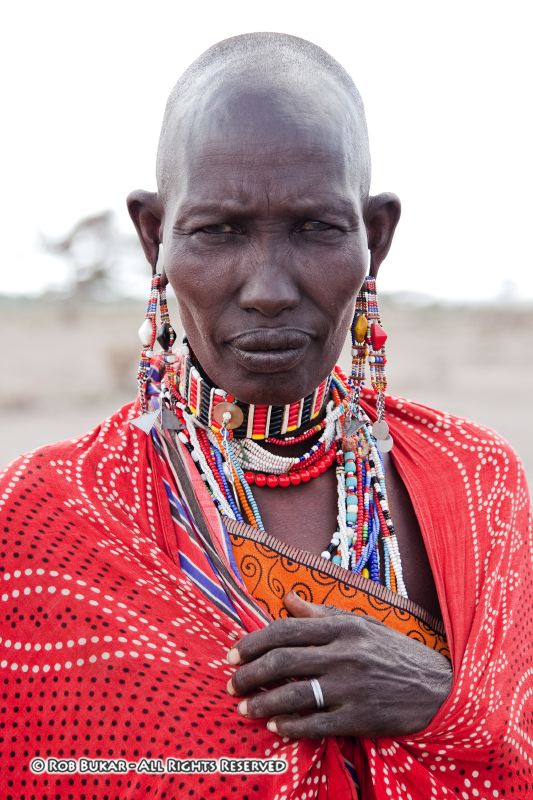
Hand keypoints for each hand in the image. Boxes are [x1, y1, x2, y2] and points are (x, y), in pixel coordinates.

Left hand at [225, 590, 451, 738]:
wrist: (438, 688)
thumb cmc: (394, 652)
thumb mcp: (363, 624)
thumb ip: (322, 614)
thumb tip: (287, 598)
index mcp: (343, 627)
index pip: (286, 629)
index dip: (253, 642)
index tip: (233, 653)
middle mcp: (344, 654)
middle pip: (283, 661)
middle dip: (250, 673)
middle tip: (231, 682)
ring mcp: (352, 687)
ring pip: (294, 694)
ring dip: (262, 703)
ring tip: (245, 708)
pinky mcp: (360, 718)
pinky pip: (315, 724)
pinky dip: (290, 726)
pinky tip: (275, 727)